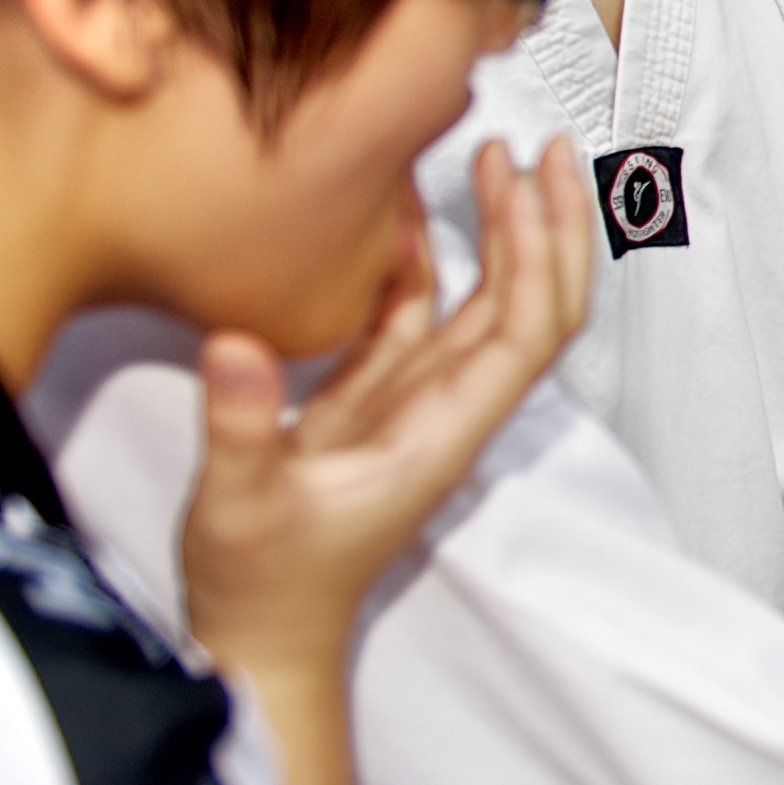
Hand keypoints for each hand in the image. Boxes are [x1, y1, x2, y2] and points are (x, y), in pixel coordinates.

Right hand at [181, 138, 595, 684]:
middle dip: (547, 225)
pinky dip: (418, 262)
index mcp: (443, 434)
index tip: (535, 177)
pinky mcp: (373, 402)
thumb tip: (236, 342)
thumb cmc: (262, 586)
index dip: (541, 250)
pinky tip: (404, 212)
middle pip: (527, 305)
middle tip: (544, 146)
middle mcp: (447, 411)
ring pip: (480, 305)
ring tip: (491, 158)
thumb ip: (238, 427)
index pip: (525, 330)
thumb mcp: (238, 505)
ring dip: (496, 235)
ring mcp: (415, 403)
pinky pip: (413, 318)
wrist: (260, 638)